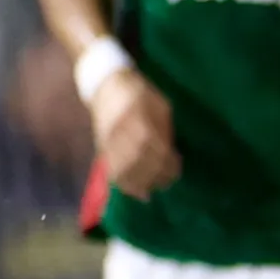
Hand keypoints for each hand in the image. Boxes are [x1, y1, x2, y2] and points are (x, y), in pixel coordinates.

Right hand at [89, 67, 181, 200]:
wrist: (106, 85)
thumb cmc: (139, 92)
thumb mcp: (160, 104)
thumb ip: (165, 129)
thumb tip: (170, 153)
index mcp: (138, 118)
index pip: (155, 148)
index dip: (168, 162)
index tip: (178, 166)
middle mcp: (121, 132)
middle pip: (140, 161)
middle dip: (157, 174)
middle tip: (169, 180)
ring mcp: (109, 141)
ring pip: (124, 170)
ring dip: (142, 183)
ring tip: (155, 187)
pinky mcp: (102, 148)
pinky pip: (112, 172)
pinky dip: (126, 186)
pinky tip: (139, 193)